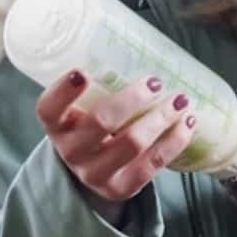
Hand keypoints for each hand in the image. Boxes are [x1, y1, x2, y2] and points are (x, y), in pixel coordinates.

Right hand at [36, 69, 195, 206]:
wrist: (95, 172)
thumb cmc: (92, 127)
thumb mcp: (83, 109)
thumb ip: (99, 89)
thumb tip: (142, 48)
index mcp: (56, 125)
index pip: (49, 109)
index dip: (63, 91)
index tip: (83, 72)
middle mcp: (71, 151)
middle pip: (101, 122)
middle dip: (133, 99)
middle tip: (156, 82)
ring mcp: (96, 174)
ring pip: (133, 143)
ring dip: (161, 118)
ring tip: (181, 100)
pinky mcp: (122, 188)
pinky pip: (153, 163)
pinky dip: (175, 140)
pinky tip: (188, 123)